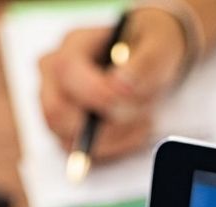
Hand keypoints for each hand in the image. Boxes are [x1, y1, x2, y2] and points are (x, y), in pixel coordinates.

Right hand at [39, 9, 188, 160]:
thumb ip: (144, 62)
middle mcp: (56, 76)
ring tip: (144, 119)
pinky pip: (84, 152)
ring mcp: (58, 107)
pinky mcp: (69, 132)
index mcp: (73, 45)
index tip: (130, 98)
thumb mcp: (158, 44)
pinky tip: (136, 131)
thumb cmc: (150, 48)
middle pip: (58, 112)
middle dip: (104, 122)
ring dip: (113, 138)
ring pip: (68, 139)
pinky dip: (115, 148)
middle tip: (142, 113)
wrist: (151, 65)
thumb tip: (120, 84)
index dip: (96, 91)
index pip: (66, 71)